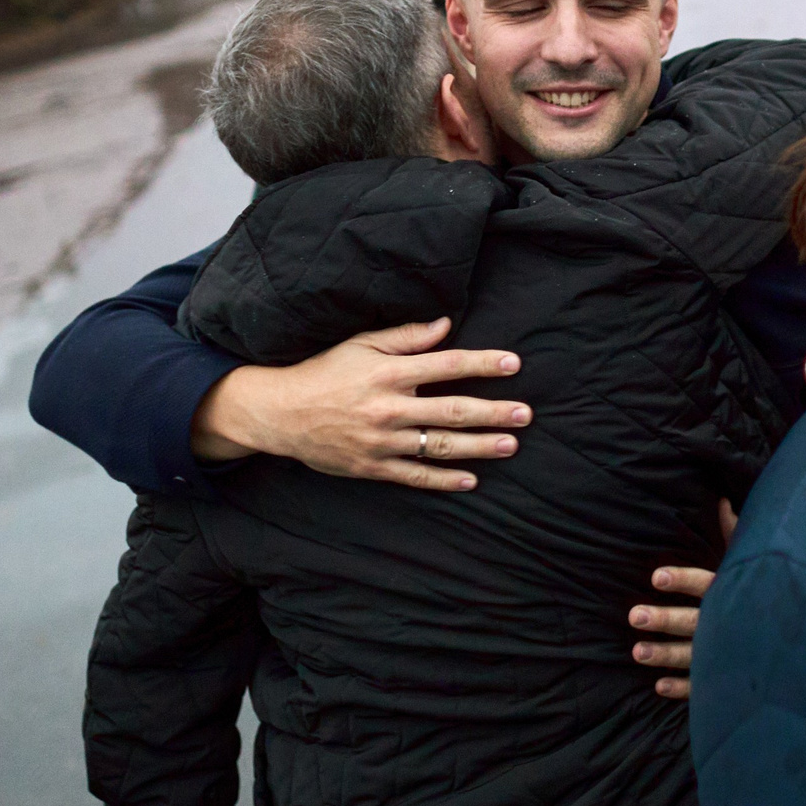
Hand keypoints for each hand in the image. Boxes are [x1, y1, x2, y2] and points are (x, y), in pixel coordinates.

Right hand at [190, 317, 529, 490]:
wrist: (279, 413)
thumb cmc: (324, 373)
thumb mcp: (360, 344)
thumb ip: (406, 336)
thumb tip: (446, 325)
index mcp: (388, 372)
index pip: (446, 365)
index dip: (482, 364)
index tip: (513, 364)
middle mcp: (388, 407)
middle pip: (452, 410)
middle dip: (493, 412)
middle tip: (526, 414)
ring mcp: (382, 441)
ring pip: (440, 446)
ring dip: (480, 446)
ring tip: (511, 445)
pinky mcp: (372, 467)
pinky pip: (415, 476)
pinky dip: (444, 480)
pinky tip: (472, 479)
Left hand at [631, 501, 736, 699]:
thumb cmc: (771, 591)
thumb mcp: (754, 559)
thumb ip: (735, 533)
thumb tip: (722, 500)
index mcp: (735, 591)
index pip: (704, 583)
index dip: (681, 580)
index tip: (655, 577)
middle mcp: (731, 622)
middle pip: (693, 621)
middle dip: (664, 620)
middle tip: (634, 616)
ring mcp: (731, 653)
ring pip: (694, 655)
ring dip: (665, 655)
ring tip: (637, 653)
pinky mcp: (732, 676)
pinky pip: (705, 685)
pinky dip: (683, 687)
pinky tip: (659, 686)